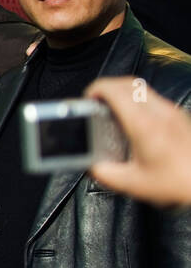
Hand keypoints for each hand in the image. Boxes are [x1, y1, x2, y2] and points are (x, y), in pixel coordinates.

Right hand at [86, 78, 190, 206]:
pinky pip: (154, 99)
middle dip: (107, 87)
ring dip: (124, 94)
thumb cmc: (177, 183)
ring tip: (113, 112)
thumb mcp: (131, 184)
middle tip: (96, 102)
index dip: (96, 89)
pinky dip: (138, 102)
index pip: (116, 91)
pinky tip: (134, 122)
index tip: (87, 99)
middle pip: (129, 83)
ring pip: (143, 89)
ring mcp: (173, 112)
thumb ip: (104, 173)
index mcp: (144, 125)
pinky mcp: (180, 117)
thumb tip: (92, 165)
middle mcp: (160, 113)